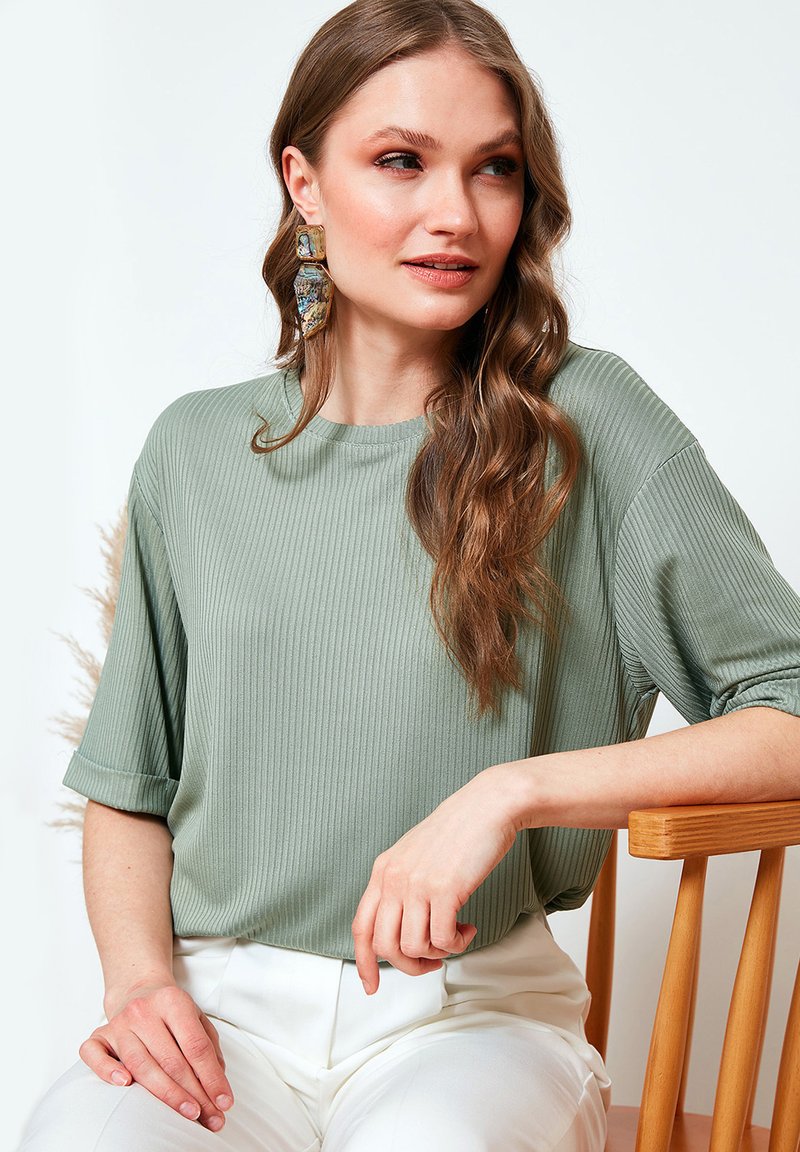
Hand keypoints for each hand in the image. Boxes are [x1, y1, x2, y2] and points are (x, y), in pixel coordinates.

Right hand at [78, 981, 234, 1132]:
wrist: (137, 989)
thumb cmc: (169, 1010)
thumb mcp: (195, 1017)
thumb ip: (208, 1046)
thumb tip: (217, 1081)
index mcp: (172, 1001)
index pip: (195, 1046)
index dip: (212, 1077)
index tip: (224, 1101)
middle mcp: (144, 1011)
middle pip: (171, 1060)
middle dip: (195, 1094)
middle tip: (211, 1117)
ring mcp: (119, 1023)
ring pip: (140, 1064)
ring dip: (167, 1094)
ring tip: (189, 1113)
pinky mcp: (99, 1035)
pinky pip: (95, 1054)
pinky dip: (108, 1070)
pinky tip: (125, 1084)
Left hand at [352, 766, 517, 994]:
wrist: (487, 806)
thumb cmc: (458, 831)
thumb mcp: (415, 855)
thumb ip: (402, 885)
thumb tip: (402, 928)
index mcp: (383, 871)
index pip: (361, 927)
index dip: (363, 962)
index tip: (370, 986)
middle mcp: (394, 878)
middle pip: (385, 946)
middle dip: (410, 965)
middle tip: (432, 961)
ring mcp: (417, 884)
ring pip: (413, 947)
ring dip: (437, 954)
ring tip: (455, 936)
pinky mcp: (445, 890)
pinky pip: (442, 940)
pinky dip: (456, 944)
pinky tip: (467, 928)